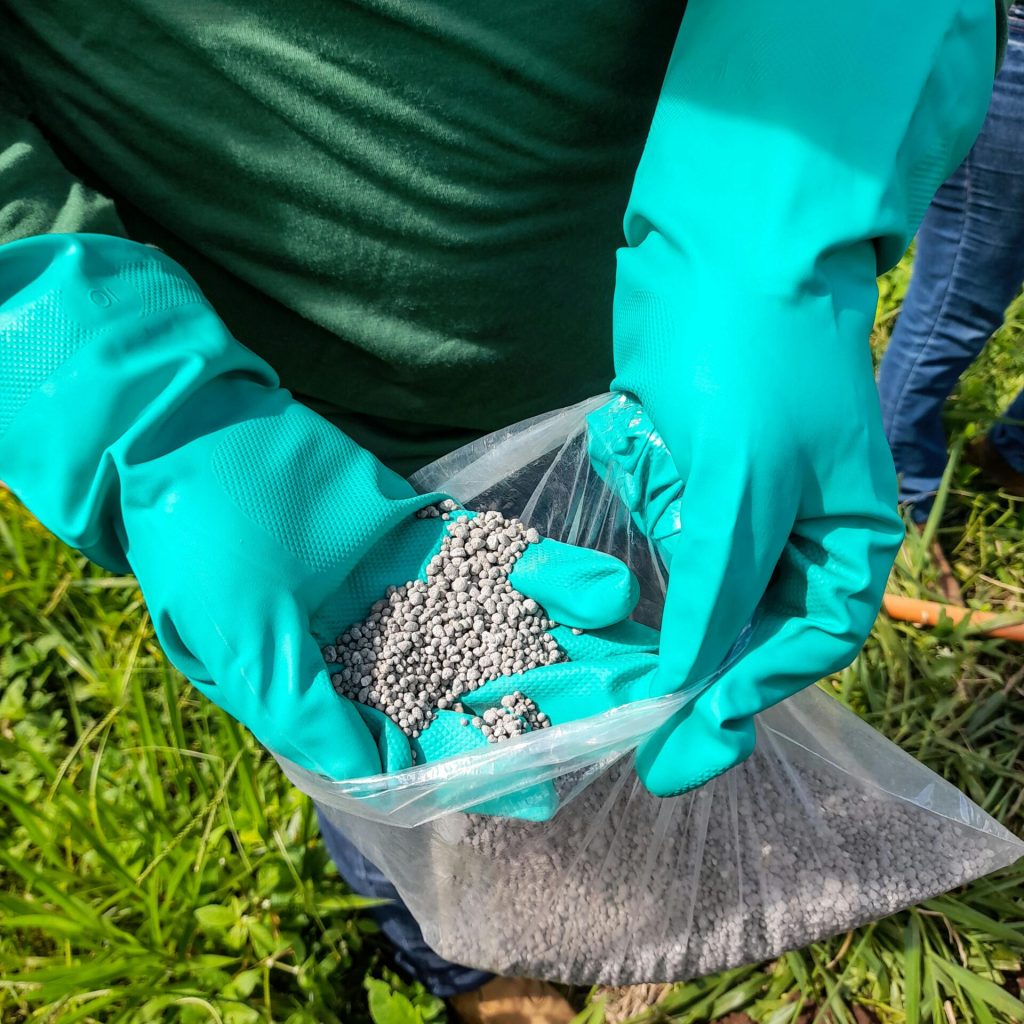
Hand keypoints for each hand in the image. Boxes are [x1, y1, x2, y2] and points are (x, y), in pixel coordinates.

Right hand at [0, 234, 657, 795]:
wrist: (194, 436)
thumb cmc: (202, 552)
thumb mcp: (243, 649)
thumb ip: (312, 715)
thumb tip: (383, 775)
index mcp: (340, 690)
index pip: (421, 743)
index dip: (479, 765)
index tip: (544, 784)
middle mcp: (386, 649)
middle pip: (479, 686)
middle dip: (548, 702)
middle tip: (621, 718)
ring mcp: (413, 588)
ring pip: (504, 625)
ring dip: (566, 642)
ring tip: (636, 655)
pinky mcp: (428, 532)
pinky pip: (498, 557)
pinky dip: (547, 572)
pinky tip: (602, 586)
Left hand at [600, 0, 994, 793]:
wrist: (724, 237)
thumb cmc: (754, 359)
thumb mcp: (742, 494)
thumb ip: (715, 595)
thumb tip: (683, 684)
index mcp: (844, 538)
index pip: (801, 644)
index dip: (746, 697)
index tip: (682, 743)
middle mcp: (795, 525)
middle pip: (741, 623)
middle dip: (681, 655)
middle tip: (629, 723)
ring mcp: (735, 490)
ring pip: (688, 573)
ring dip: (651, 565)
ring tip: (627, 530)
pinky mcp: (683, 459)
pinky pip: (657, 512)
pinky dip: (639, 491)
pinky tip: (634, 443)